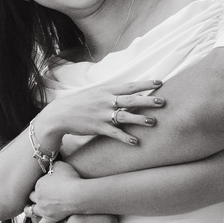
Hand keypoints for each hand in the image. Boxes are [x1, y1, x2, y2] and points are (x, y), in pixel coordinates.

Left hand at [31, 161, 84, 220]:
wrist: (77, 194)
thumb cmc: (71, 178)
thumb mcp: (61, 165)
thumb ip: (53, 164)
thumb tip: (51, 163)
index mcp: (39, 183)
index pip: (37, 184)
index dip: (42, 185)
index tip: (50, 185)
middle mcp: (38, 196)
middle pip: (31, 196)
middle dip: (34, 196)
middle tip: (41, 196)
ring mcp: (42, 209)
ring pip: (30, 210)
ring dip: (31, 210)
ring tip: (33, 210)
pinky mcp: (49, 218)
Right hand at [33, 79, 165, 150]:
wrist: (60, 114)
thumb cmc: (80, 103)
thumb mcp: (96, 92)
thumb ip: (111, 92)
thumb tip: (128, 90)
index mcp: (106, 90)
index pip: (130, 85)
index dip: (145, 83)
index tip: (160, 81)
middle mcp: (106, 101)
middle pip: (130, 99)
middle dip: (147, 100)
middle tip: (163, 101)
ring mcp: (102, 114)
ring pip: (124, 116)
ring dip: (139, 119)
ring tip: (153, 122)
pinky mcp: (98, 128)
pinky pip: (114, 133)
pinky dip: (125, 137)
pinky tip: (135, 141)